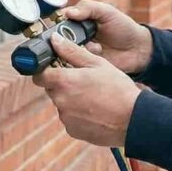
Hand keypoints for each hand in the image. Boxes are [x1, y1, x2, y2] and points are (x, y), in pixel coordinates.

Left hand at [32, 32, 141, 147]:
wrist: (132, 119)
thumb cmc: (117, 88)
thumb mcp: (97, 63)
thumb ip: (72, 51)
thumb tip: (54, 40)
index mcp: (64, 81)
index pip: (39, 75)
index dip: (45, 70)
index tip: (55, 67)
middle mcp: (60, 101)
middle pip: (52, 88)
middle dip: (63, 82)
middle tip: (83, 79)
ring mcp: (66, 118)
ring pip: (62, 103)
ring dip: (72, 98)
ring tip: (94, 95)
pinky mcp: (72, 130)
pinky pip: (70, 117)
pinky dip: (79, 112)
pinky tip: (96, 109)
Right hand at [62, 0, 153, 74]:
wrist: (138, 49)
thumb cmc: (123, 27)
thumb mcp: (107, 12)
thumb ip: (88, 8)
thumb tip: (68, 13)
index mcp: (78, 21)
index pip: (59, 21)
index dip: (54, 24)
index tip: (57, 27)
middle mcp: (76, 36)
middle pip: (58, 39)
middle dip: (64, 40)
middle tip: (79, 38)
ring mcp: (80, 51)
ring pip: (64, 53)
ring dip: (75, 50)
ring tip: (95, 46)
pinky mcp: (85, 65)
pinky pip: (74, 65)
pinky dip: (82, 60)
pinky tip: (99, 53)